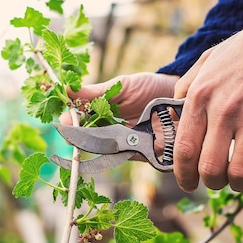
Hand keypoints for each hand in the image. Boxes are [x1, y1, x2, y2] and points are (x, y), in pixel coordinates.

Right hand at [60, 72, 178, 154]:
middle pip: (86, 138)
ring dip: (93, 145)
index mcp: (100, 113)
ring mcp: (122, 144)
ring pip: (101, 149)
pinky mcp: (138, 154)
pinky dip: (114, 152)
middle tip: (70, 132)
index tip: (63, 120)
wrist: (180, 97)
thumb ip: (95, 92)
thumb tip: (66, 88)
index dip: (69, 121)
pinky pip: (122, 156)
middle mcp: (108, 131)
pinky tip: (110, 145)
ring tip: (87, 139)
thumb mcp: (120, 86)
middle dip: (76, 136)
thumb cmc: (148, 88)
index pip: (79, 120)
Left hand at [173, 5, 242, 193]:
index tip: (186, 182)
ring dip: (239, 185)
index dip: (182, 174)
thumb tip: (175, 114)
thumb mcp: (205, 62)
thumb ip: (186, 88)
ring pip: (238, 173)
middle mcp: (222, 111)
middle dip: (210, 182)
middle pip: (208, 167)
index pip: (183, 148)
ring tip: (240, 180)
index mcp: (199, 97)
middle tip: (215, 181)